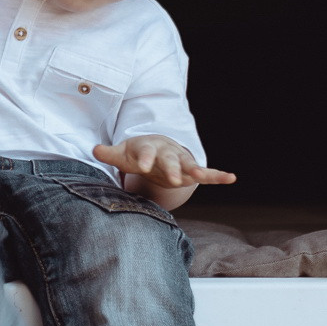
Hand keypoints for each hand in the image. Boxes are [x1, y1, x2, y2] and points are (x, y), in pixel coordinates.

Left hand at [92, 135, 236, 189]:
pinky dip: (218, 176)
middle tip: (173, 178)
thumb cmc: (137, 153)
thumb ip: (109, 153)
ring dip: (194, 170)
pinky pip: (207, 173)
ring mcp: (181, 161)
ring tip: (200, 175)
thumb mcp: (123, 153)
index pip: (146, 152)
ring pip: (189, 165)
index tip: (142, 165)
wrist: (157, 147)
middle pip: (170, 159)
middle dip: (171, 168)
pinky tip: (232, 178)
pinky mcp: (192, 171)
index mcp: (149, 147)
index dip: (144, 158)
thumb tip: (94, 149)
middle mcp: (167, 152)